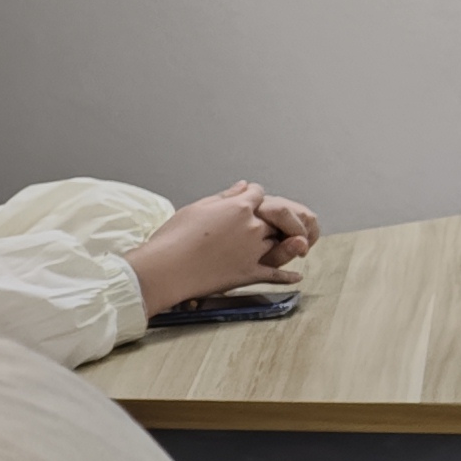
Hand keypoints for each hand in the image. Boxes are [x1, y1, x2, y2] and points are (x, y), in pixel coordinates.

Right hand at [131, 185, 307, 316]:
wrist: (164, 269)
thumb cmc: (173, 238)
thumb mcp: (197, 208)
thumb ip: (225, 196)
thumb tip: (243, 186)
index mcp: (239, 207)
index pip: (258, 194)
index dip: (253, 196)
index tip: (249, 200)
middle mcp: (252, 227)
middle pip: (272, 218)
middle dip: (267, 219)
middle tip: (258, 224)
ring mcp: (253, 251)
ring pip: (275, 242)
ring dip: (275, 243)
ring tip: (270, 245)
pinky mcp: (250, 272)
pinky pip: (276, 273)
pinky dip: (287, 275)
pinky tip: (296, 275)